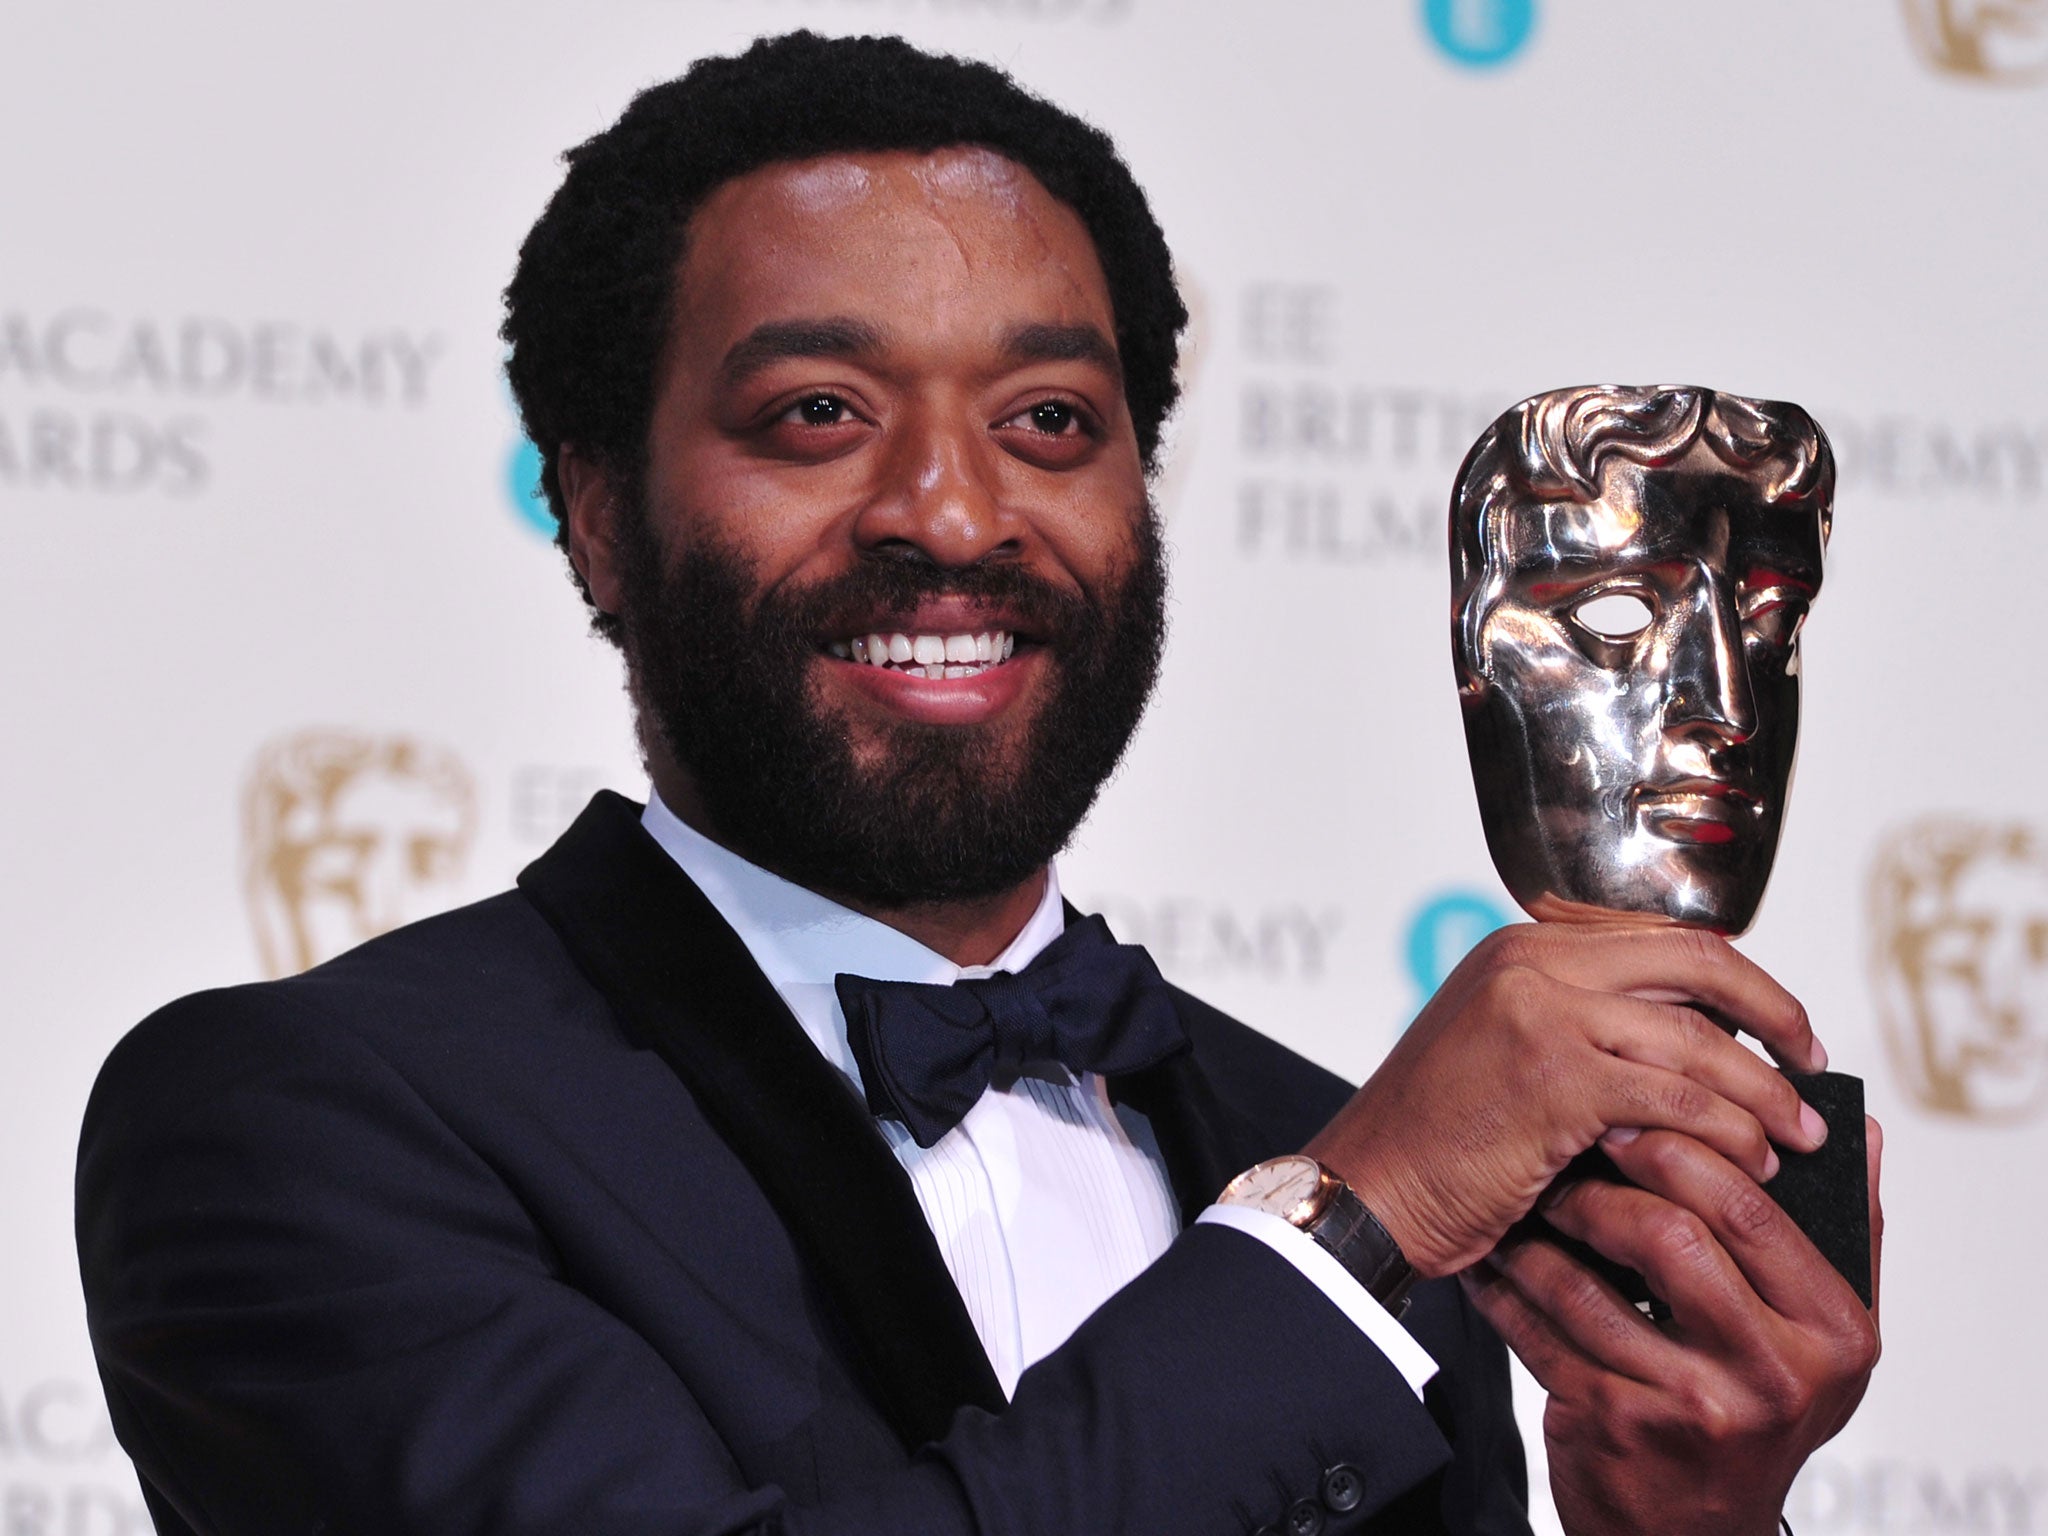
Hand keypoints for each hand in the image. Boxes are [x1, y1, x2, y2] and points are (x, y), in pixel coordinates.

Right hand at [1306, 923, 1827, 1275]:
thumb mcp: (1505, 1054)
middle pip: (1698, 967)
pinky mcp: (1555, 1075)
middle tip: (1814, 1068)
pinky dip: (1728, 1135)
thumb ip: (1582, 1028)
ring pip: (1698, 1043)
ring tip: (1800, 1139)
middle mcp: (1534, 961)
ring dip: (1764, 1097)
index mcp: (1524, 947)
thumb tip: (1696, 1047)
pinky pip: (1678, 1100)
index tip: (1782, 1030)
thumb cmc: (1434, 1144)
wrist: (1365, 1192)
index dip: (1742, 984)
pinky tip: (1752, 1166)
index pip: (1665, 940)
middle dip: (1776, 1019)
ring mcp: (1543, 1011)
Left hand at [1463, 1119, 1883, 1535]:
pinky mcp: (1617, 1429)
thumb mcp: (1826, 1336)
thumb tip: (1859, 1127)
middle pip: (1671, 1238)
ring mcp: (1692, 1407)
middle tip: (1565, 1153)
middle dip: (1605, 1185)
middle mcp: (1773, 1374)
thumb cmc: (1758, 1410)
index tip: (1628, 1115)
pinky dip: (1506, 1291)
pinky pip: (1541, 1334)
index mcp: (1834, 1331)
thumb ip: (1846, 1233)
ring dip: (1540, 1236)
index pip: (1753, 1211)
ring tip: (1521, 1204)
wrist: (1698, 1531)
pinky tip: (1494, 1263)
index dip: (1682, 1149)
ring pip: (1589, 1286)